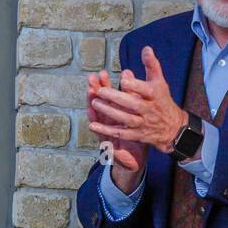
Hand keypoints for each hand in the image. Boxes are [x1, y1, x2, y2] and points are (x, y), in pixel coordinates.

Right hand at [87, 69, 147, 189]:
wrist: (137, 156)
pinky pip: (105, 140)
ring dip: (94, 112)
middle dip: (95, 93)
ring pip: (99, 121)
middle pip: (99, 105)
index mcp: (114, 112)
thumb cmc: (135, 129)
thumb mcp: (134, 109)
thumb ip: (130, 91)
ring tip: (90, 102)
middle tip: (91, 81)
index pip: (107, 96)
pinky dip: (100, 134)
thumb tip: (127, 71)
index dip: (103, 85)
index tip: (101, 73)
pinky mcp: (111, 148)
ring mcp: (107, 134)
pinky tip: (92, 126)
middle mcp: (108, 122)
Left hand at [88, 48, 186, 158]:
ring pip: (125, 119)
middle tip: (100, 91)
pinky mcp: (137, 135)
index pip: (145, 90)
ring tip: (95, 102)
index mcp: (156, 95)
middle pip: (133, 104)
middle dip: (116, 98)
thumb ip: (151, 65)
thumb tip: (146, 48)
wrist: (172, 127)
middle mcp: (150, 110)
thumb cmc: (162, 100)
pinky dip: (107, 130)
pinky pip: (121, 133)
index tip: (123, 79)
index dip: (135, 85)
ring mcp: (143, 124)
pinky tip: (93, 125)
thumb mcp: (159, 81)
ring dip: (109, 112)